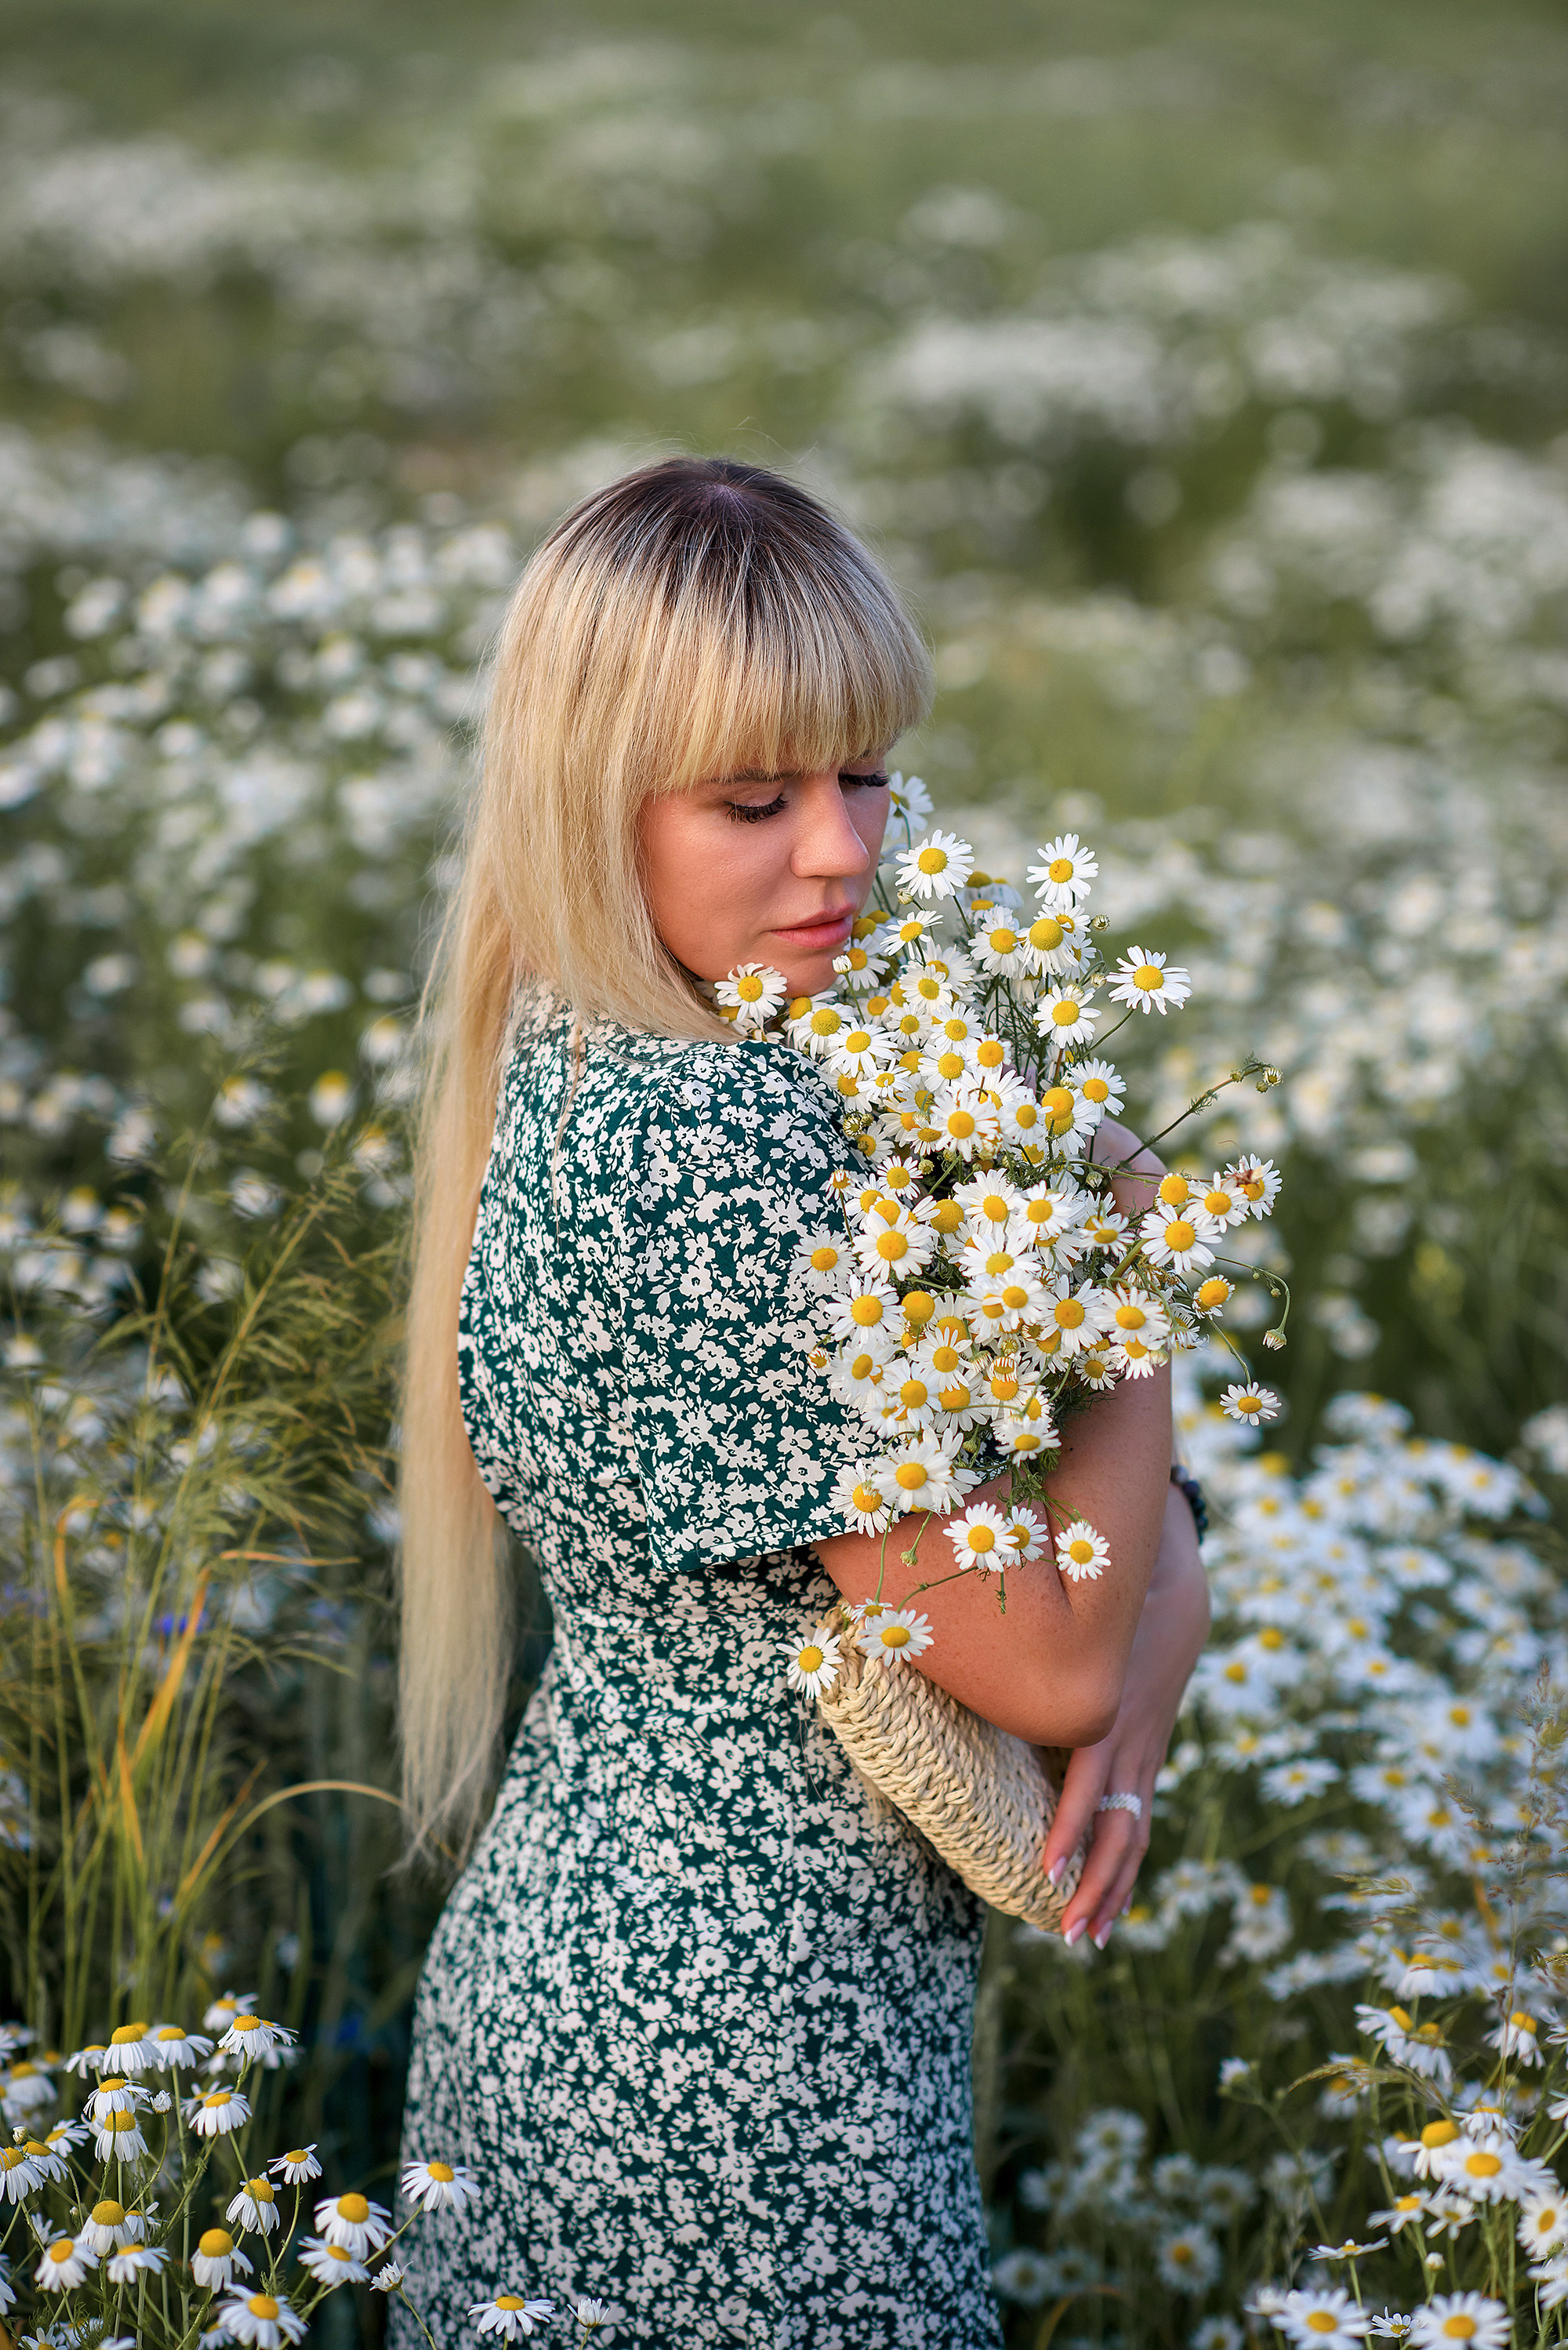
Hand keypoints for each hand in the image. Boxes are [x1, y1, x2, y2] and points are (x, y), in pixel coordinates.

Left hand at [1040, 1483, 1209, 1947]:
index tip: (1045, 1871)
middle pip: (1117, 1834)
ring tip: (1086, 1939)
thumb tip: (935, 1662)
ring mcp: (1144, 1760)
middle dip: (1092, 1887)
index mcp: (1103, 1722)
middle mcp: (1129, 1749)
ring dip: (1111, 1893)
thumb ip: (1013, 1660)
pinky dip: (1124, 1869)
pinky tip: (1110, 1905)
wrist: (1171, 1601)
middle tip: (1064, 1933)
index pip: (1089, 1791)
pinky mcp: (1148, 1763)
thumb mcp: (1067, 1639)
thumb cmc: (1098, 1618)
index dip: (1068, 1831)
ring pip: (1133, 1839)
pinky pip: (1139, 1827)